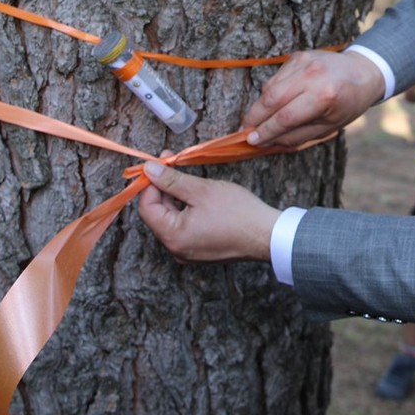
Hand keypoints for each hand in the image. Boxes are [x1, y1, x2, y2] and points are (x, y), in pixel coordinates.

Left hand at [138, 162, 280, 262]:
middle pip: (158, 214)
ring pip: (172, 220)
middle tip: (172, 162)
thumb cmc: (238, 212)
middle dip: (163, 187)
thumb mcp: (202, 190)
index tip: (159, 163)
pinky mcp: (201, 251)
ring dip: (175, 197)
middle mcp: (176, 249)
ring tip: (188, 177)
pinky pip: (185, 228)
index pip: (147, 207)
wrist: (267, 235)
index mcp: (172, 236)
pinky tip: (197, 195)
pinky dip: (187, 210)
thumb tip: (148, 169)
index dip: (150, 183)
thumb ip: (171, 180)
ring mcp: (189, 252)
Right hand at [240, 50, 385, 148]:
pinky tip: (271, 103)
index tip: (251, 141)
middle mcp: (312, 75)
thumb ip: (298, 135)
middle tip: (244, 132)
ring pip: (269, 87)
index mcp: (324, 95)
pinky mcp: (297, 56)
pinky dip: (269, 92)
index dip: (266, 131)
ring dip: (259, 106)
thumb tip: (268, 141)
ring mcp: (303, 62)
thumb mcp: (329, 126)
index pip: (286, 117)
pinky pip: (275, 77)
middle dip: (254, 118)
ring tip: (254, 121)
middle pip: (272, 99)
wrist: (363, 71)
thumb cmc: (348, 103)